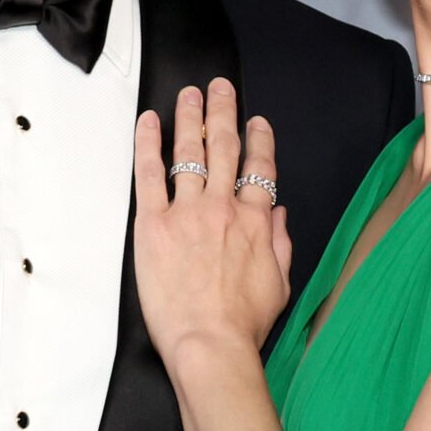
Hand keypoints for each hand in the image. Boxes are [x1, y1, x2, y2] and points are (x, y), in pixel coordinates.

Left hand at [133, 79, 292, 362]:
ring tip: (190, 94)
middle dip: (224, 112)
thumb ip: (280, 243)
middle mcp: (224, 208)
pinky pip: (150, 174)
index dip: (260, 140)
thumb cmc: (243, 324)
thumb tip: (279, 214)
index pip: (260, 168)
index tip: (257, 122)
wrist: (210, 343)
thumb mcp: (280, 284)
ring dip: (191, 117)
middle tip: (220, 88)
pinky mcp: (154, 225)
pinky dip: (150, 144)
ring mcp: (188, 212)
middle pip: (226, 147)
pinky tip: (150, 121)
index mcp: (256, 222)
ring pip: (190, 152)